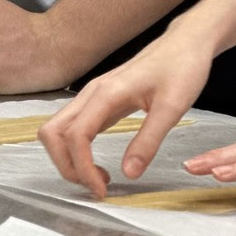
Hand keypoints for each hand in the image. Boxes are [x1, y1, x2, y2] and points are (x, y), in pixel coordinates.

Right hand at [39, 28, 213, 197]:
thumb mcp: (172, 108)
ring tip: (99, 178)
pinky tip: (99, 162)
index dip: (83, 167)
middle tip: (96, 187)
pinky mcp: (98, 100)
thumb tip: (128, 174)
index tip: (103, 191)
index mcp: (105, 93)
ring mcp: (92, 95)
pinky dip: (76, 149)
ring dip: (68, 157)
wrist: (183, 44)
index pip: (76, 135)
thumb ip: (148, 140)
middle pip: (52, 131)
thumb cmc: (180, 70)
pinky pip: (73, 126)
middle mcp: (91, 93)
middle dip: (66, 164)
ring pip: (58, 128)